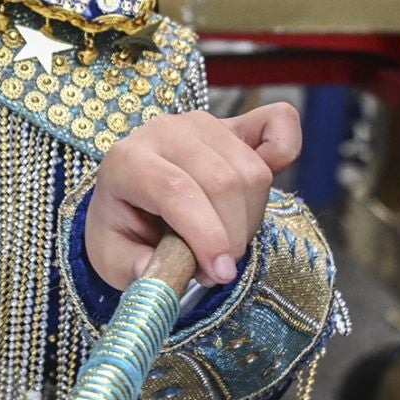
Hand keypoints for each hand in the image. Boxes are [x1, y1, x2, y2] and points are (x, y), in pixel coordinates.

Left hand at [85, 104, 301, 290]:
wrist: (129, 196)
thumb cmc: (123, 227)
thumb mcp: (115, 257)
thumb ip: (134, 268)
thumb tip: (156, 276)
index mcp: (127, 161)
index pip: (176, 189)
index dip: (206, 235)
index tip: (220, 273)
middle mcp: (165, 132)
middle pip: (222, 182)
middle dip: (231, 236)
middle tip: (218, 268)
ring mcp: (202, 123)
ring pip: (252, 171)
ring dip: (250, 218)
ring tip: (225, 239)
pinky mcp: (233, 123)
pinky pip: (277, 124)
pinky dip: (284, 154)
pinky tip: (257, 192)